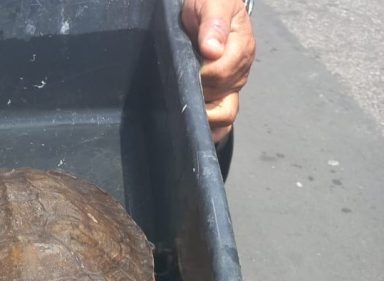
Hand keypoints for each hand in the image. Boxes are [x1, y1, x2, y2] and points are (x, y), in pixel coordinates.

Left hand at [182, 0, 255, 141]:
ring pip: (225, 115)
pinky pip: (223, 122)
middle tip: (179, 85)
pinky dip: (211, 129)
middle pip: (222, 97)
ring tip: (186, 108)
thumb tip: (212, 50)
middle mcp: (239, 70)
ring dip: (205, 118)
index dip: (200, 75)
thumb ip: (213, 23)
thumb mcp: (211, 3)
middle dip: (200, 95)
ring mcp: (231, 85)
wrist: (205, 7)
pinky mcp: (222, 95)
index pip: (221, 73)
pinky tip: (195, 129)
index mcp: (240, 47)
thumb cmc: (207, 3)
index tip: (185, 67)